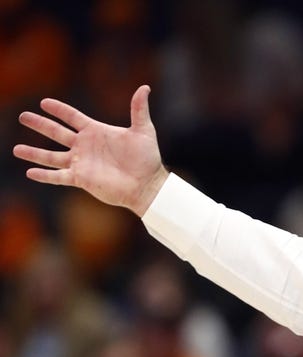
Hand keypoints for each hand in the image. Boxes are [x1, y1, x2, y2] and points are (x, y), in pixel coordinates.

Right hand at [13, 85, 168, 215]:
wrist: (147, 185)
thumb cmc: (147, 159)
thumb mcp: (143, 131)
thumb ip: (139, 109)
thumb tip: (145, 87)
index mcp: (96, 132)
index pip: (72, 117)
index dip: (59, 110)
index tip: (44, 103)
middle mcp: (85, 146)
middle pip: (56, 132)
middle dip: (40, 124)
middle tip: (22, 116)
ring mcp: (81, 163)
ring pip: (52, 156)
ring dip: (34, 153)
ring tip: (16, 149)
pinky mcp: (82, 179)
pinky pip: (59, 176)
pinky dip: (45, 175)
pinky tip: (30, 172)